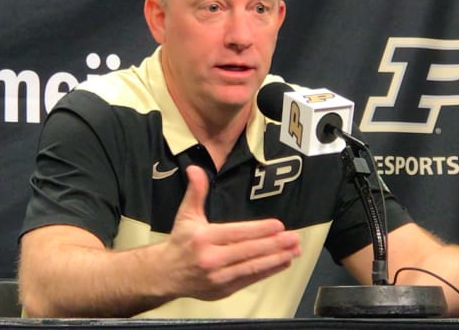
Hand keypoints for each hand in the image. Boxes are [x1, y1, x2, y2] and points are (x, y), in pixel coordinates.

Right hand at [157, 165, 300, 300]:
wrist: (165, 275)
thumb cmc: (180, 242)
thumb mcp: (186, 214)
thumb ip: (195, 191)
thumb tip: (195, 169)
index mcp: (204, 238)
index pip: (237, 233)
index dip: (259, 230)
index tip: (279, 225)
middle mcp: (211, 258)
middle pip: (248, 251)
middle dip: (274, 244)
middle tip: (294, 238)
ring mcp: (218, 277)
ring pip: (252, 267)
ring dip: (276, 259)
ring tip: (294, 251)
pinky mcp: (223, 290)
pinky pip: (249, 279)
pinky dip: (267, 272)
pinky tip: (282, 263)